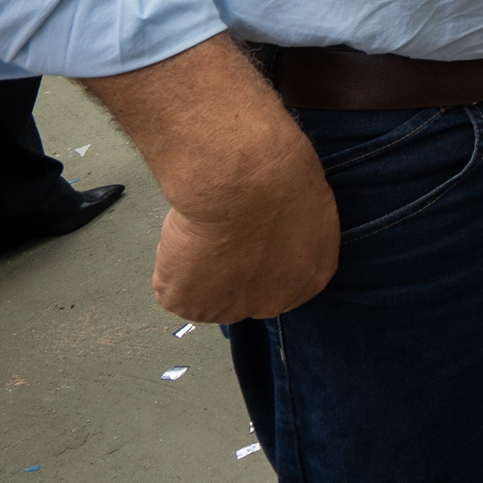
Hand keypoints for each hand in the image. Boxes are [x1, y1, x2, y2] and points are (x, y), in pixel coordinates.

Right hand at [83, 36, 338, 323]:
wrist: (243, 177)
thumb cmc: (279, 171)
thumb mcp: (307, 199)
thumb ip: (291, 228)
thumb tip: (271, 222)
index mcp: (313, 276)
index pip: (283, 277)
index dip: (259, 255)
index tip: (245, 233)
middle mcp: (276, 303)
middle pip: (244, 293)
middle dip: (230, 269)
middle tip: (219, 232)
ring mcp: (230, 310)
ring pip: (204, 291)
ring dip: (197, 267)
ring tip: (202, 228)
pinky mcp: (190, 305)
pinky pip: (171, 286)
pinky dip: (169, 262)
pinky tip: (185, 234)